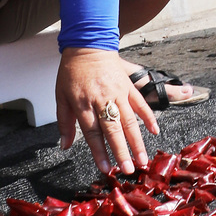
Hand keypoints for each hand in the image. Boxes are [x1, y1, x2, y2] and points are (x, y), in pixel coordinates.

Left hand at [57, 48, 158, 175]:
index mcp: (83, 104)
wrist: (88, 45)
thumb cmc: (72, 72)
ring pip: (129, 121)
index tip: (105, 168)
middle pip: (113, 130)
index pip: (92, 133)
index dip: (99, 152)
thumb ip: (64, 122)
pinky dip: (149, 118)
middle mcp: (102, 100)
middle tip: (128, 170)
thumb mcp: (60, 96)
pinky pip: (141, 104)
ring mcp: (118, 93)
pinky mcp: (128, 86)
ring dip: (137, 142)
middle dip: (121, 152)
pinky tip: (154, 132)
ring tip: (142, 160)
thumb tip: (64, 145)